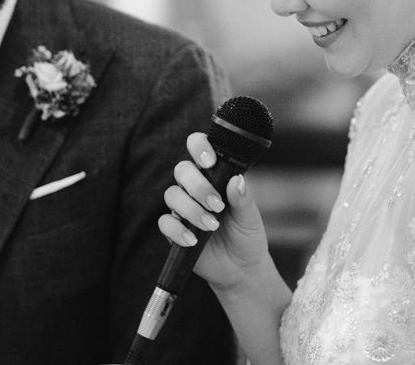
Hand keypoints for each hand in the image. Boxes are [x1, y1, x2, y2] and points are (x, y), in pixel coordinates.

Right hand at [159, 132, 270, 291]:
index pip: (199, 148)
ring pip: (172, 194)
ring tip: (212, 225)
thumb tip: (236, 180)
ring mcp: (183, 208)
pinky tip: (194, 240)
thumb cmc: (246, 235)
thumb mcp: (250, 217)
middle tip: (217, 204)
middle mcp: (196, 187)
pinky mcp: (174, 230)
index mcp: (215, 175)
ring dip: (191, 209)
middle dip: (198, 185)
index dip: (199, 147)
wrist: (241, 268)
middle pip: (182, 170)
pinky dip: (178, 230)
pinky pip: (164, 222)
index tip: (210, 161)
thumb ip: (243, 198)